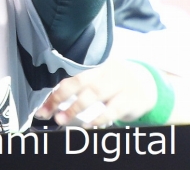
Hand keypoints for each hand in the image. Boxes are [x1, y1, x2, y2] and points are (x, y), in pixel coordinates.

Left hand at [33, 59, 159, 126]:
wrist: (147, 85)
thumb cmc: (115, 83)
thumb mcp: (98, 79)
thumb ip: (78, 87)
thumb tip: (50, 103)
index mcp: (96, 64)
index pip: (71, 76)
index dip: (56, 93)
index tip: (42, 110)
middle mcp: (107, 70)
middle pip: (81, 80)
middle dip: (63, 97)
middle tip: (50, 114)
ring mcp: (120, 83)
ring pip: (96, 92)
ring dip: (76, 107)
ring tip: (62, 119)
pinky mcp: (132, 98)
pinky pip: (114, 108)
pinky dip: (100, 117)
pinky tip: (89, 125)